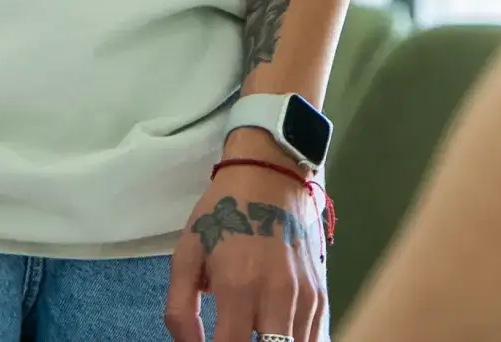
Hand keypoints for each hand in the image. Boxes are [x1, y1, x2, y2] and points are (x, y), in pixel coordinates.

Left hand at [164, 167, 326, 341]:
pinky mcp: (320, 294)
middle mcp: (277, 296)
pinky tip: (276, 336)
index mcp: (238, 286)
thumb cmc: (223, 214)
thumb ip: (180, 310)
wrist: (270, 175)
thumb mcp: (186, 253)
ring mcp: (304, 297)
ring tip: (254, 334)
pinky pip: (314, 339)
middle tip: (235, 340)